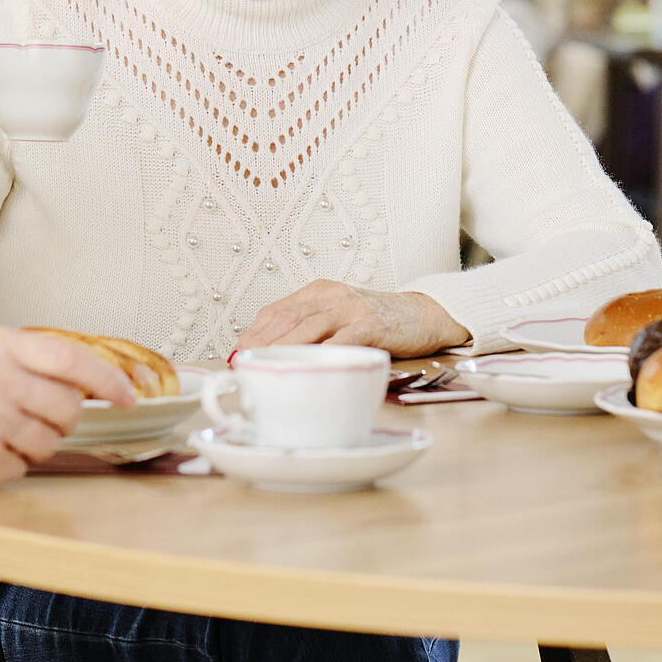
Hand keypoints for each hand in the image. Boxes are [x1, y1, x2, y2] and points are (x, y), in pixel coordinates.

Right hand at [0, 326, 137, 494]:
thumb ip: (17, 358)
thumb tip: (75, 376)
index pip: (70, 358)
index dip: (107, 380)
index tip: (126, 394)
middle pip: (67, 405)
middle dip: (58, 417)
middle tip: (26, 418)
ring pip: (49, 440)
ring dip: (30, 444)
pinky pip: (21, 467)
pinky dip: (5, 465)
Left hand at [234, 281, 470, 357]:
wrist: (423, 314)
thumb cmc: (378, 323)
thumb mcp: (339, 318)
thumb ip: (312, 331)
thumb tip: (275, 358)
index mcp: (318, 292)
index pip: (275, 310)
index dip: (252, 333)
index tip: (237, 355)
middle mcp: (330, 295)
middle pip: (286, 318)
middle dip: (260, 344)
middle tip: (243, 366)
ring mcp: (351, 309)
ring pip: (308, 328)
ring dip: (283, 351)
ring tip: (265, 369)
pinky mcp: (371, 325)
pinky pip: (342, 341)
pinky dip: (323, 356)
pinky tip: (309, 370)